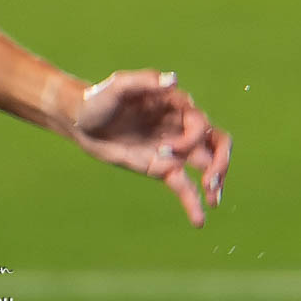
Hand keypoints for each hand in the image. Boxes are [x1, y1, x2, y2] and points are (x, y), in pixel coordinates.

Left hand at [72, 69, 230, 227]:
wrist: (80, 122)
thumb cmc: (99, 98)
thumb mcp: (118, 86)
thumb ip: (146, 81)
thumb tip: (174, 80)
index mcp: (174, 104)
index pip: (200, 122)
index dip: (191, 138)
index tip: (167, 149)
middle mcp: (179, 126)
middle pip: (216, 142)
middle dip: (221, 161)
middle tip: (211, 180)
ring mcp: (173, 148)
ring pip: (207, 164)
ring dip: (216, 180)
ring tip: (213, 200)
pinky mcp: (161, 168)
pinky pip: (184, 186)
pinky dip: (193, 202)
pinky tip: (199, 220)